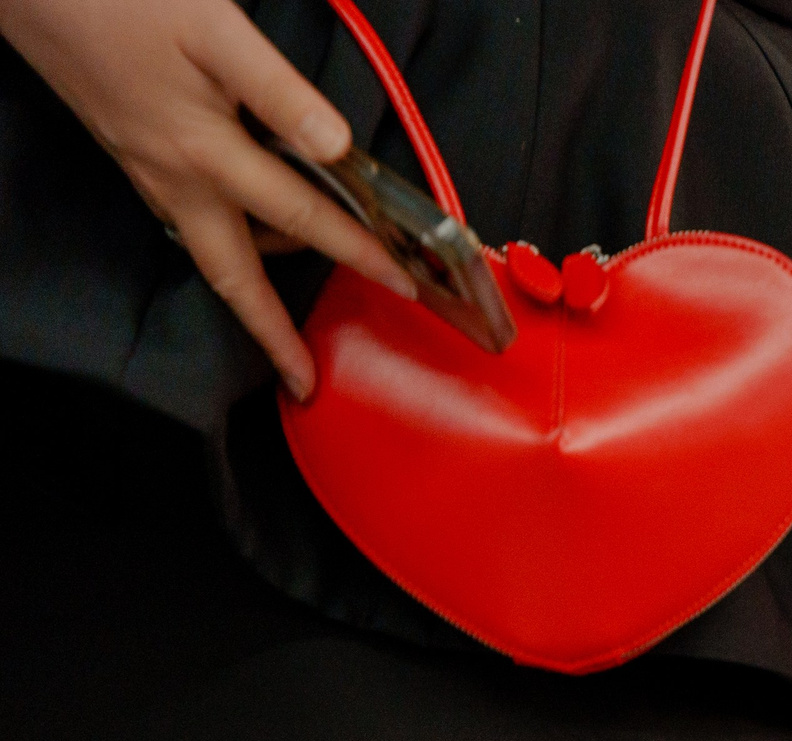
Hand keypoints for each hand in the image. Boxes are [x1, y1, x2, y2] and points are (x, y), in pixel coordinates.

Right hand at [0, 0, 414, 398]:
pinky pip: (188, 216)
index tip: (402, 286)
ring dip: (254, 280)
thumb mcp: (214, 31)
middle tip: (300, 378)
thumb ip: (279, 91)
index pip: (303, 219)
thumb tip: (337, 145)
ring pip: (211, 246)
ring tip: (295, 296)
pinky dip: (227, 235)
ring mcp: (147, 171)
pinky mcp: (130, 154)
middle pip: (233, 277)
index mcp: (205, 154)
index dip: (359, 253)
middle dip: (271, 334)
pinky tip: (249, 219)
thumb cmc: (116, 0)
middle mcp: (173, 179)